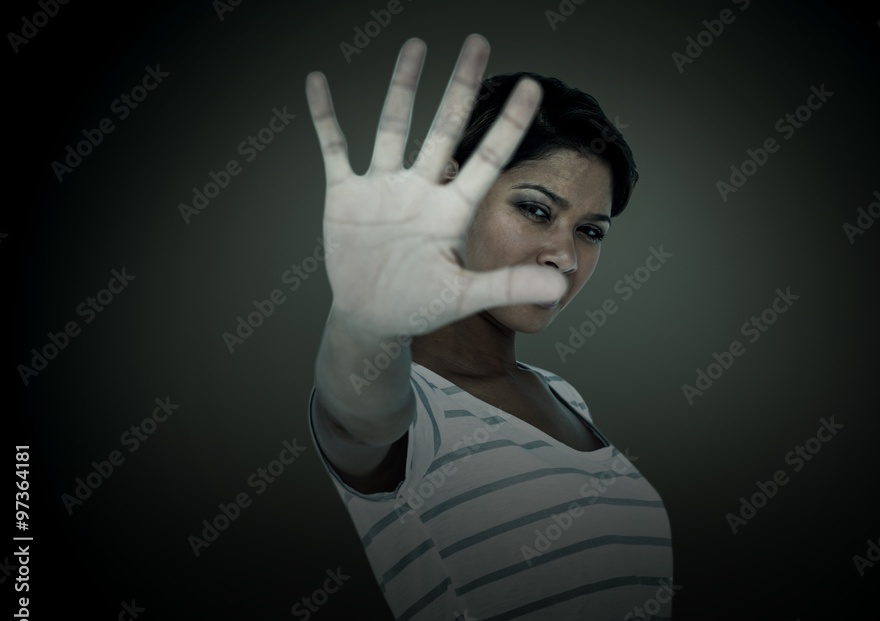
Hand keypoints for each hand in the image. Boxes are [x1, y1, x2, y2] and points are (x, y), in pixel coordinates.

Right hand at [305, 34, 567, 340]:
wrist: (371, 318)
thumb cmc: (420, 307)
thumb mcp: (463, 297)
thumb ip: (507, 286)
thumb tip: (560, 287)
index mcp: (451, 211)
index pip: (486, 159)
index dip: (509, 125)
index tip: (531, 87)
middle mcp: (421, 190)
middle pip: (445, 128)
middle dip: (461, 86)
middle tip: (478, 42)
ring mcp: (383, 188)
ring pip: (393, 127)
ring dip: (404, 87)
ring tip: (417, 45)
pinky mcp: (346, 195)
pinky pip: (334, 148)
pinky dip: (323, 117)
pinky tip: (317, 82)